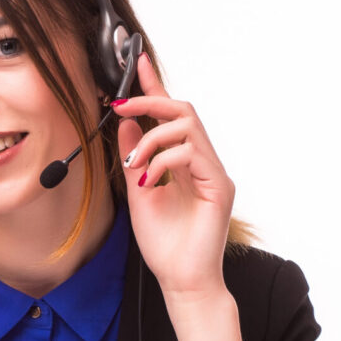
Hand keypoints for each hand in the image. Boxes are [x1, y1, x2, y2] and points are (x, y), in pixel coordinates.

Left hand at [112, 54, 242, 340]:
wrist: (181, 279)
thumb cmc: (164, 243)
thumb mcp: (137, 192)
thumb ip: (134, 157)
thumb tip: (125, 123)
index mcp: (183, 162)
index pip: (169, 115)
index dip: (153, 86)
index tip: (136, 61)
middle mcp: (202, 162)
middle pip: (182, 110)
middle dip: (150, 99)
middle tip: (121, 105)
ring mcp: (213, 173)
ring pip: (186, 126)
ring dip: (151, 138)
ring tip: (134, 166)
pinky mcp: (219, 187)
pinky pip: (191, 153)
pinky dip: (162, 160)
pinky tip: (148, 181)